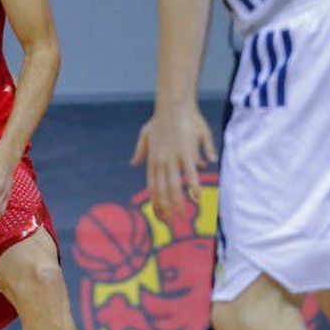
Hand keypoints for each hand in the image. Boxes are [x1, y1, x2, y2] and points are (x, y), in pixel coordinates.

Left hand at [131, 104, 215, 222]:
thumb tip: (133, 163)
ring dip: (179, 202)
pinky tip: (196, 197)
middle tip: (171, 226)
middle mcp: (161, 161)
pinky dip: (193, 185)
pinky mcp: (186, 150)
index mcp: (152, 160)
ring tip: (184, 217)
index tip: (160, 217)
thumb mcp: (145, 134)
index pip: (152, 187)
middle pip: (162, 191)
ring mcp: (173, 157)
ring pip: (175, 185)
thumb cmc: (161, 118)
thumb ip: (140, 151)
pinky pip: (190, 172)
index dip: (156, 203)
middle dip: (166, 210)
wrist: (173, 103)